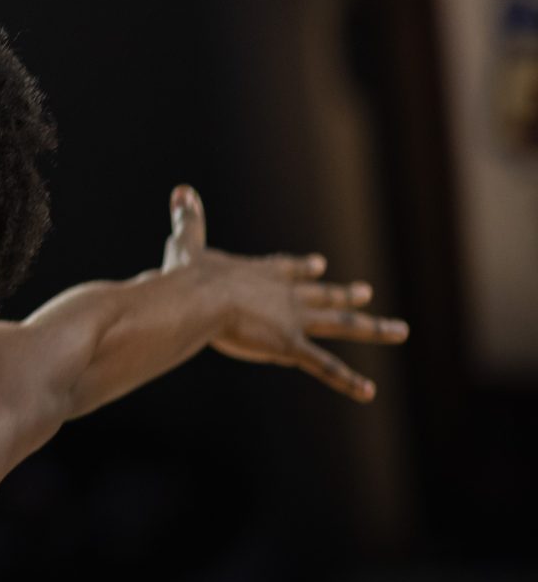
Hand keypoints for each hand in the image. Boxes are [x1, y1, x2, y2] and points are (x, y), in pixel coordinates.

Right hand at [162, 185, 406, 400]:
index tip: (321, 265)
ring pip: (342, 324)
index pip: (289, 269)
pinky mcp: (291, 345)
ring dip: (373, 327)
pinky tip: (369, 391)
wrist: (203, 298)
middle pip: (324, 295)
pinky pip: (325, 366)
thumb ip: (188, 221)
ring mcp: (293, 320)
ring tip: (400, 330)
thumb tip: (181, 189)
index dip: (304, 269)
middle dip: (346, 295)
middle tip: (366, 292)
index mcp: (262, 274)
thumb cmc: (191, 275)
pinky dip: (347, 380)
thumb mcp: (187, 245)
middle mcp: (286, 295)